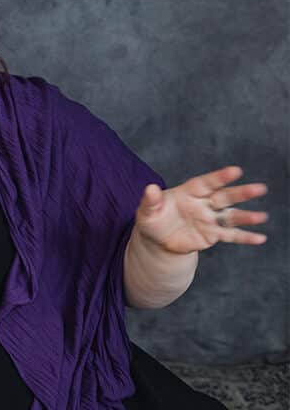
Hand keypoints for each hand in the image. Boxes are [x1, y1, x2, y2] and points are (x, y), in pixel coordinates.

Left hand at [134, 165, 268, 254]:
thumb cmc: (153, 219)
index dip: (220, 177)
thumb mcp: (147, 210)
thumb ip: (150, 200)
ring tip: (261, 216)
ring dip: (246, 216)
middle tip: (260, 188)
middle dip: (241, 193)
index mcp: (189, 192)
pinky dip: (245, 237)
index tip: (235, 171)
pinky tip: (260, 238)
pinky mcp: (213, 234)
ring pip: (231, 216)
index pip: (206, 183)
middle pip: (225, 197)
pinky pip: (230, 235)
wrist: (158, 239)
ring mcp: (210, 219)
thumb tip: (150, 188)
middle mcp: (204, 203)